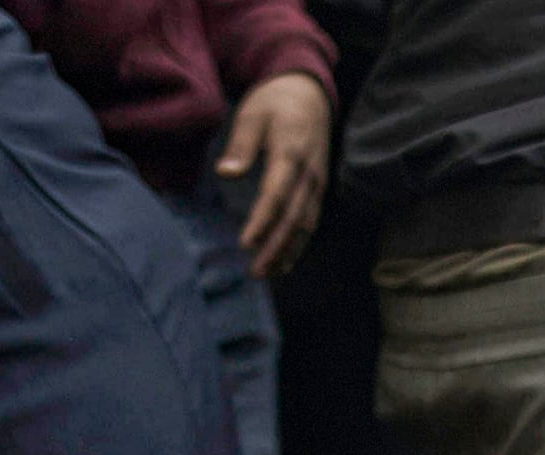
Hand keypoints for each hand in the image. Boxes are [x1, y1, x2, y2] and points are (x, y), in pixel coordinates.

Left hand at [219, 72, 332, 279]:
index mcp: (290, 152)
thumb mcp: (252, 113)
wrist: (309, 91)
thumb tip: (226, 172)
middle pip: (293, 217)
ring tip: (269, 273)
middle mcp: (309, 172)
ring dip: (288, 251)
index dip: (262, 221)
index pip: (276, 194)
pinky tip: (285, 261)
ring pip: (306, 224)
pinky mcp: (318, 187)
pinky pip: (311, 220)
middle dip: (275, 247)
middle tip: (255, 272)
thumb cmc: (275, 101)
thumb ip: (240, 144)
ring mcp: (317, 181)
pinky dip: (299, 243)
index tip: (245, 243)